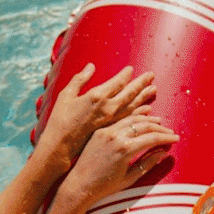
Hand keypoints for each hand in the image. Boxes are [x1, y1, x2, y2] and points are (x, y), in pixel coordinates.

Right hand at [37, 64, 158, 167]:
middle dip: (141, 84)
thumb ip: (79, 79)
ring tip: (153, 90)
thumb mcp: (66, 95)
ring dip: (144, 97)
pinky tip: (148, 110)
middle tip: (152, 75)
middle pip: (129, 94)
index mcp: (96, 97)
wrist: (60, 146)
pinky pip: (129, 120)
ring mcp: (111, 121)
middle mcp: (107, 108)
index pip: (116, 83)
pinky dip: (140, 113)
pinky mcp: (112, 130)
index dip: (125, 75)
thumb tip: (91, 66)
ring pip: (133, 106)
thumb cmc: (60, 120)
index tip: (132, 69)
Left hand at [58, 113, 177, 203]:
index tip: (175, 138)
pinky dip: (132, 118)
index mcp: (124, 149)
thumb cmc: (104, 186)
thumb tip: (163, 153)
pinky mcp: (100, 131)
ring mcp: (106, 132)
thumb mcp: (129, 178)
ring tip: (159, 122)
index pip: (152, 138)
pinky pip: (119, 121)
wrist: (79, 184)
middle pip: (144, 126)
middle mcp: (115, 136)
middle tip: (170, 132)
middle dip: (160, 128)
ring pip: (132, 119)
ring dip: (147, 119)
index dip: (166, 138)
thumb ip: (148, 163)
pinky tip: (141, 118)